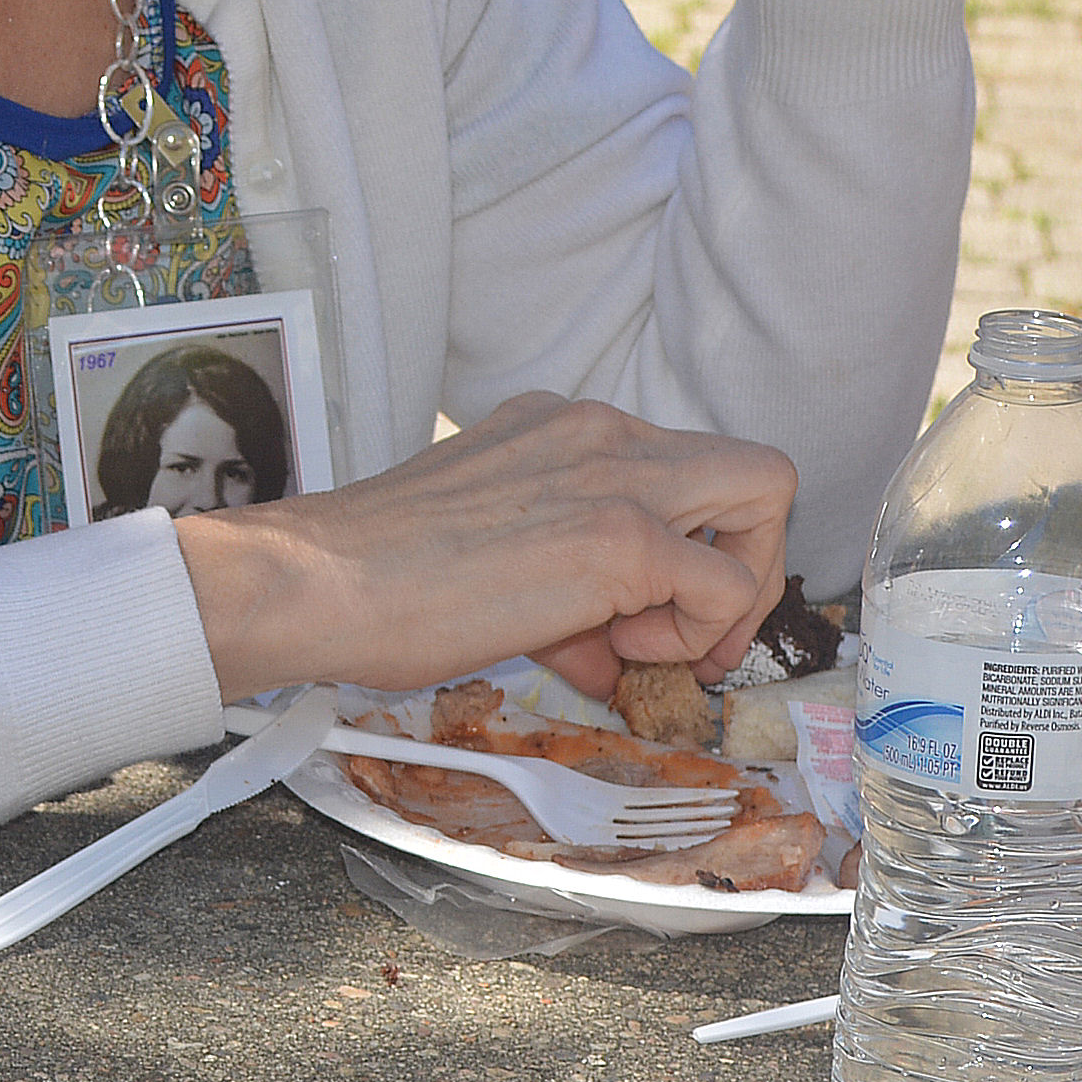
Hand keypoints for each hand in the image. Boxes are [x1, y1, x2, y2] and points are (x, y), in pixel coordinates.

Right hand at [174, 392, 795, 710]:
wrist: (315, 583)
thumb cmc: (372, 577)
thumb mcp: (486, 549)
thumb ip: (566, 585)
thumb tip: (609, 651)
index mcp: (558, 424)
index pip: (677, 466)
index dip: (686, 547)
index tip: (642, 614)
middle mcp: (597, 430)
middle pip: (753, 469)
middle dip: (749, 560)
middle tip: (691, 631)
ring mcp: (615, 475)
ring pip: (766, 496)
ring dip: (733, 591)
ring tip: (648, 646)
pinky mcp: (623, 538)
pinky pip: (729, 587)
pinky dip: (698, 635)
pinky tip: (615, 656)